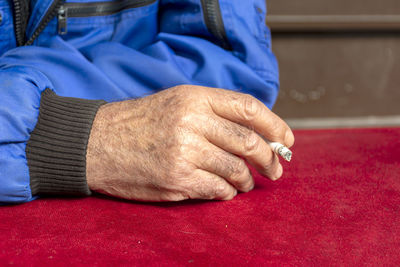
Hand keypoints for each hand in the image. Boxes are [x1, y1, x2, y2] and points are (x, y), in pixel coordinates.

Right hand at [86, 85, 293, 200]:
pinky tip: (226, 191)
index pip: (248, 108)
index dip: (275, 124)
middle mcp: (191, 122)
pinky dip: (228, 193)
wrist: (97, 143)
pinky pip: (218, 190)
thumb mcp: (175, 101)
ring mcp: (184, 152)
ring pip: (236, 170)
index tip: (287, 141)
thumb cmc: (139, 122)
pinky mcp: (176, 179)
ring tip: (247, 183)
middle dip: (269, 159)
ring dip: (248, 180)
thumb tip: (254, 131)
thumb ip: (213, 111)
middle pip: (248, 142)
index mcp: (194, 98)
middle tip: (276, 169)